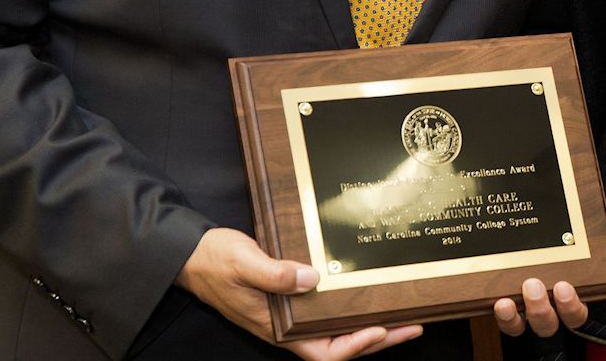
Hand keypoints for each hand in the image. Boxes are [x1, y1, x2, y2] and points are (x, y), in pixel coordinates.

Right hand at [176, 227, 422, 359]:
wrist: (191, 254)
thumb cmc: (214, 261)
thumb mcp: (243, 263)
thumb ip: (274, 274)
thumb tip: (311, 279)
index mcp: (276, 327)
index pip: (322, 353)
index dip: (353, 346)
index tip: (379, 328)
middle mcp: (287, 327)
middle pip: (339, 345)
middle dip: (378, 339)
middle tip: (413, 324)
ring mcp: (290, 315)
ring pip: (337, 330)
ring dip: (370, 326)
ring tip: (403, 315)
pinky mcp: (291, 299)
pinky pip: (327, 313)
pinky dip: (351, 309)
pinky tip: (367, 295)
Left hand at [492, 223, 605, 337]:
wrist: (540, 207)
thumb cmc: (573, 227)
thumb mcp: (596, 229)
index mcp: (572, 291)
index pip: (576, 313)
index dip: (571, 307)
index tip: (564, 287)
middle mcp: (548, 303)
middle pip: (549, 324)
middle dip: (543, 311)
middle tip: (534, 286)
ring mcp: (523, 303)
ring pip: (523, 326)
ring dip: (519, 317)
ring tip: (516, 293)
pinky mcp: (503, 299)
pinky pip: (504, 320)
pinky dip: (503, 316)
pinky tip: (500, 301)